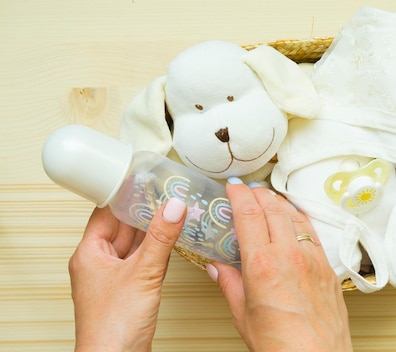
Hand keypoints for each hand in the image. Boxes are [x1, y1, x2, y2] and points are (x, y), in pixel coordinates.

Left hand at [69, 199, 186, 351]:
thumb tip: (173, 206)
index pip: (106, 212)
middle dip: (145, 210)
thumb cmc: (113, 327)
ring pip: (135, 244)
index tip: (144, 179)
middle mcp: (99, 263)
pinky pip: (144, 261)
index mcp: (89, 253)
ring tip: (174, 210)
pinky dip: (158, 249)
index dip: (125, 194)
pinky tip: (172, 240)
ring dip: (153, 230)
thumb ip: (161, 239)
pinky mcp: (129, 290)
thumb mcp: (143, 274)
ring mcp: (114, 277)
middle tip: (167, 192)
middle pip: (122, 226)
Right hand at [208, 183, 352, 351]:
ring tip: (268, 199)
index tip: (233, 187)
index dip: (239, 194)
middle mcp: (289, 256)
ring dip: (279, 202)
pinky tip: (294, 219)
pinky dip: (300, 218)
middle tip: (247, 190)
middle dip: (257, 193)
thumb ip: (229, 285)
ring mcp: (312, 259)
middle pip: (272, 208)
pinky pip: (312, 232)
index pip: (248, 213)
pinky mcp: (327, 267)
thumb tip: (218, 269)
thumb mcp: (243, 315)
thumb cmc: (283, 346)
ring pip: (295, 215)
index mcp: (262, 265)